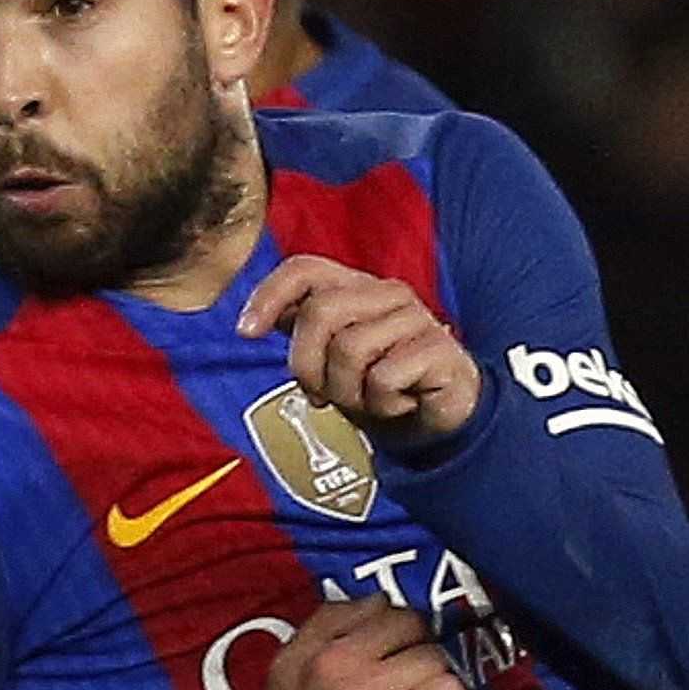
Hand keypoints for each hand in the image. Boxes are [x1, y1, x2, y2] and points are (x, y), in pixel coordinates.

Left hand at [239, 254, 479, 444]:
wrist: (439, 419)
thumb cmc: (380, 384)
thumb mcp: (330, 358)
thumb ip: (300, 331)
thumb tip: (250, 323)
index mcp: (357, 286)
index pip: (305, 270)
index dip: (269, 296)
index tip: (247, 332)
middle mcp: (387, 293)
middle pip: (321, 312)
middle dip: (308, 364)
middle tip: (321, 394)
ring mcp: (418, 319)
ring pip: (351, 349)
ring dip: (348, 392)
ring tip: (366, 400)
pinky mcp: (441, 350)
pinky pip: (385, 379)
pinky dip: (382, 404)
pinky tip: (399, 403)